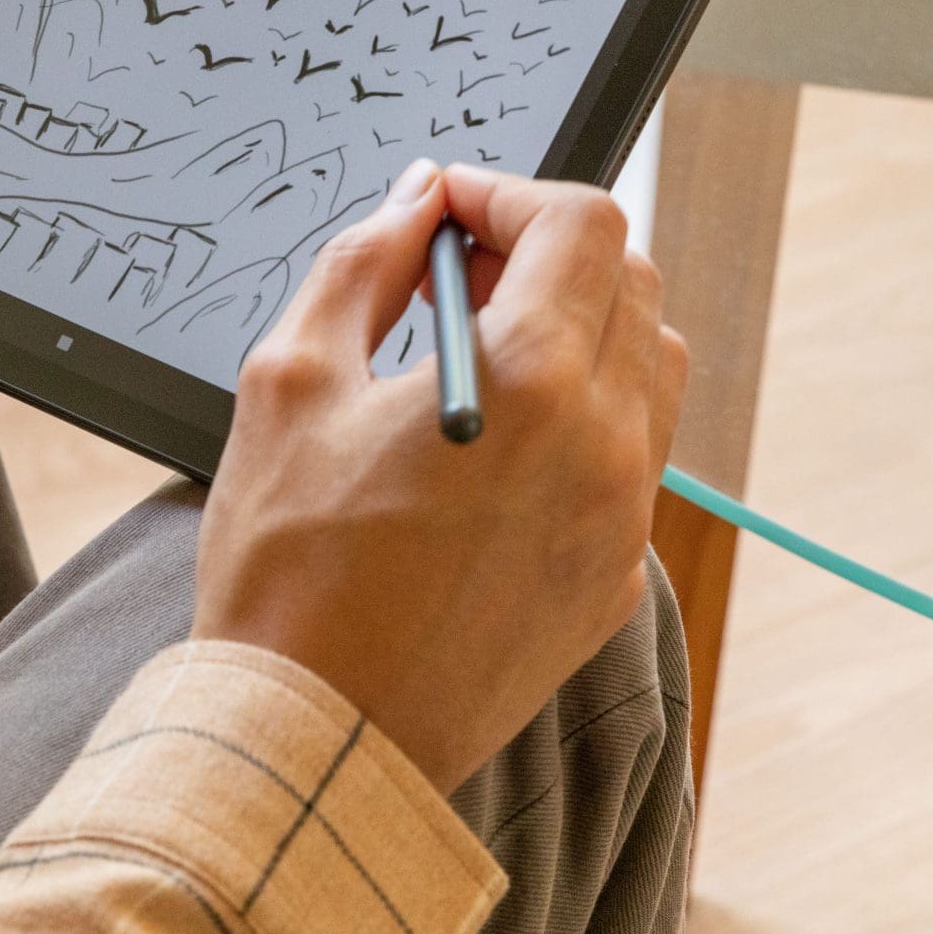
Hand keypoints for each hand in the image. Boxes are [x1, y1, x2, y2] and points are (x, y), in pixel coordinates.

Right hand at [193, 159, 686, 793]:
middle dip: (547, 250)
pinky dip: (580, 419)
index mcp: (532, 381)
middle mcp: (604, 444)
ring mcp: (622, 519)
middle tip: (456, 274)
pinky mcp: (614, 579)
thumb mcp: (288, 382)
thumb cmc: (284, 571)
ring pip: (648, 368)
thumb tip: (417, 203)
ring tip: (480, 356)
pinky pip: (629, 458)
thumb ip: (363, 265)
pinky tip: (492, 449)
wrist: (312, 741)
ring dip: (578, 329)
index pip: (582, 222)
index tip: (448, 210)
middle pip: (632, 282)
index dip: (511, 192)